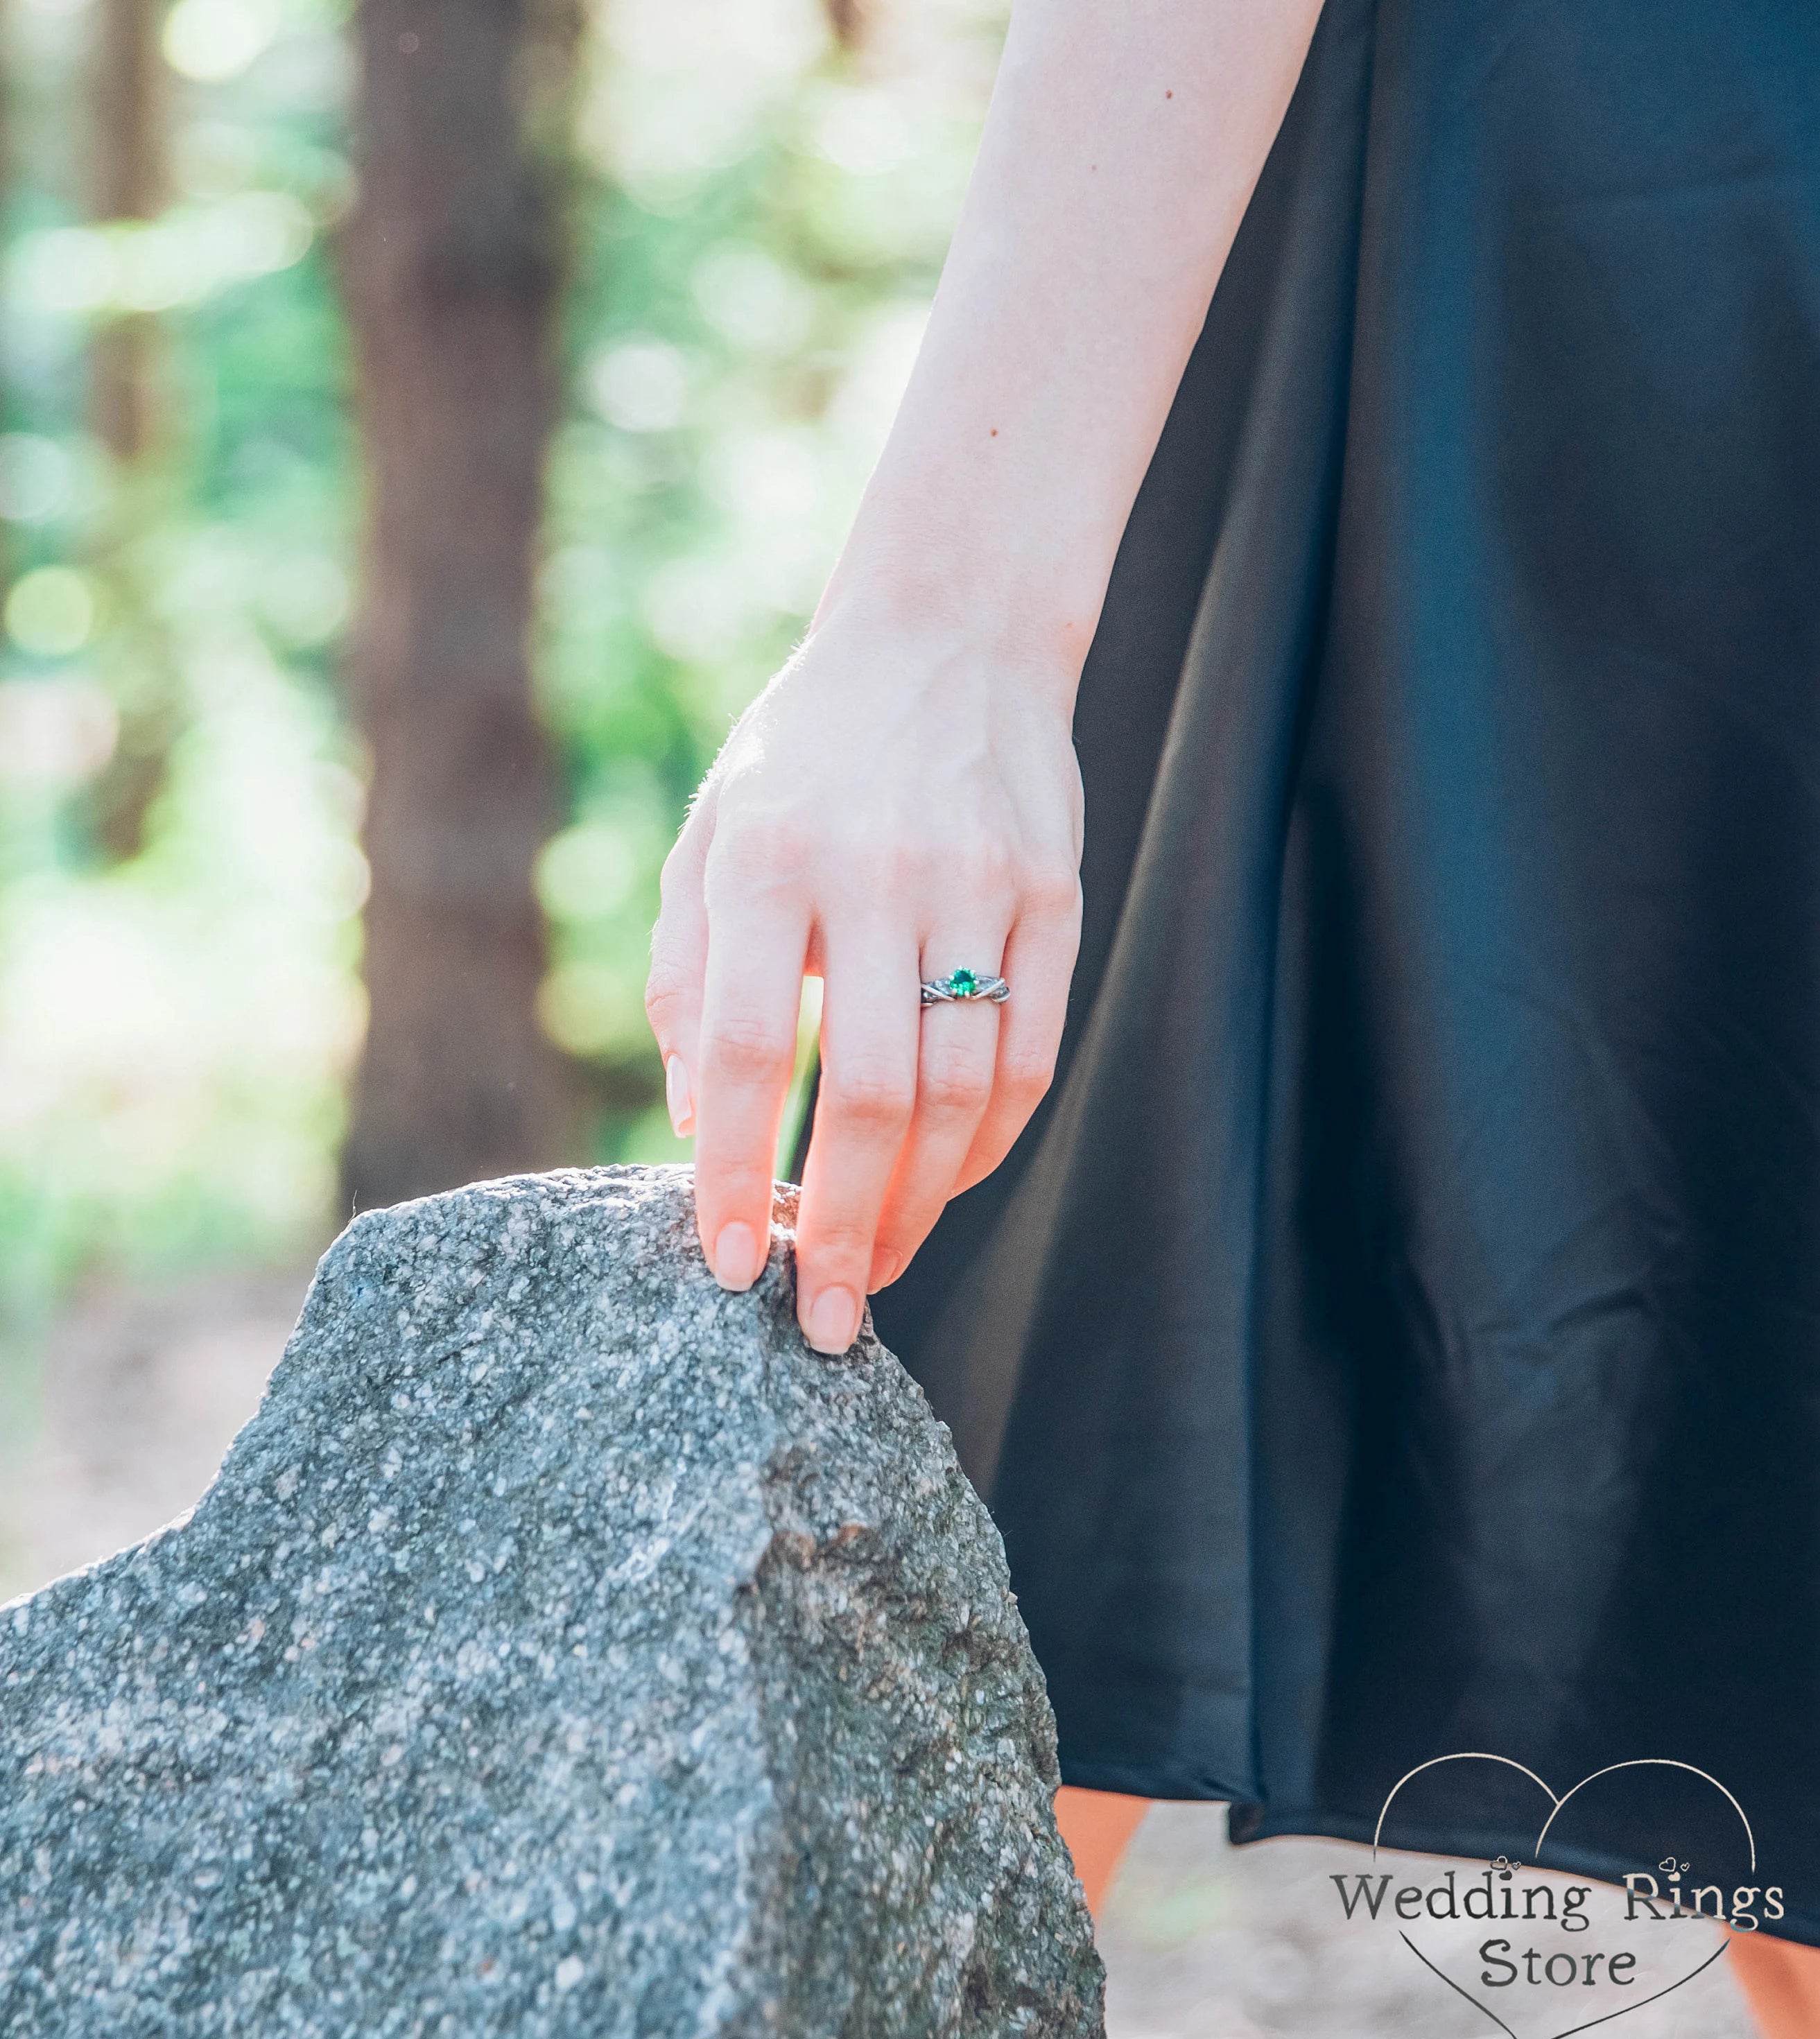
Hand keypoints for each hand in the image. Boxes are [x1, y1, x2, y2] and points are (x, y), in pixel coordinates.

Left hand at [645, 599, 1083, 1353]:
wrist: (948, 639)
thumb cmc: (805, 760)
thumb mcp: (711, 837)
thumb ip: (682, 977)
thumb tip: (690, 1126)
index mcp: (767, 855)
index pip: (743, 1046)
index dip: (728, 1169)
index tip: (725, 1267)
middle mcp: (878, 870)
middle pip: (867, 1090)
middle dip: (841, 1223)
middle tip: (821, 1317)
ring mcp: (982, 883)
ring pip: (961, 1089)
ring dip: (917, 1203)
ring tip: (875, 1268)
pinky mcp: (1057, 896)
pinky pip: (1031, 1054)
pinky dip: (986, 1145)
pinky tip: (943, 1187)